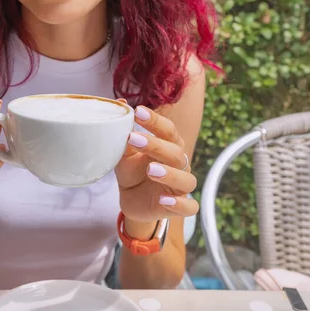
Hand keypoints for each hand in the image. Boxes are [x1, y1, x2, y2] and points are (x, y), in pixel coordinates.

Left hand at [115, 103, 197, 223]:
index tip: (137, 112)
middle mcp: (179, 165)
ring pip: (187, 180)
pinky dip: (179, 204)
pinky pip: (189, 207)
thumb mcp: (125, 154)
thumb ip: (124, 134)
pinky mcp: (178, 208)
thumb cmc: (133, 172)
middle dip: (155, 145)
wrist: (132, 201)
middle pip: (176, 153)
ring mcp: (180, 187)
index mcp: (168, 147)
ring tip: (151, 170)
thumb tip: (120, 102)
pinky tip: (163, 200)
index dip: (155, 121)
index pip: (168, 130)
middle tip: (133, 139)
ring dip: (170, 174)